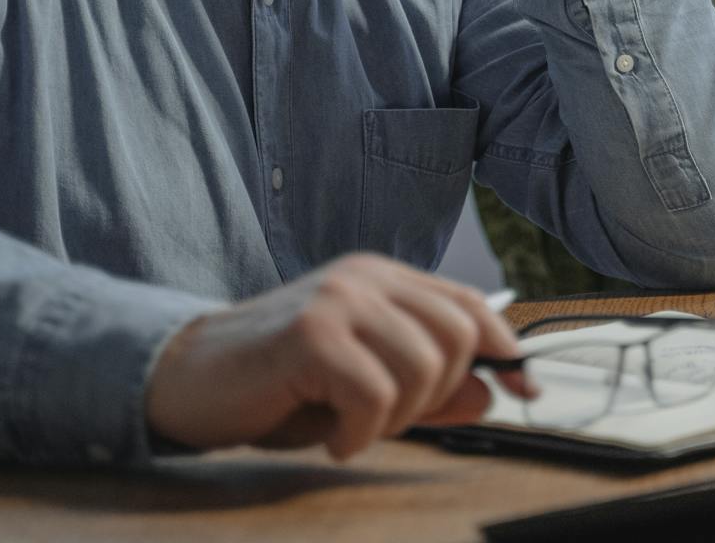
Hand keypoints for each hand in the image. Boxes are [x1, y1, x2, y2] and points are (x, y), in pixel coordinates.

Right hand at [144, 253, 531, 459]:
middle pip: (457, 336)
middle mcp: (365, 276)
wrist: (187, 378)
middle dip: (438, 395)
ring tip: (351, 426)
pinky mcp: (311, 332)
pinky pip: (374, 393)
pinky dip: (359, 433)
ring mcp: (338, 298)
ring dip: (395, 419)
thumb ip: (426, 386)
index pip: (470, 306)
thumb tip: (490, 392)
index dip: (508, 351)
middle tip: (389, 419)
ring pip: (421, 367)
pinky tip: (330, 437)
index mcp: (383, 278)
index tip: (527, 393)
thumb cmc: (276, 385)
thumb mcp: (362, 386)